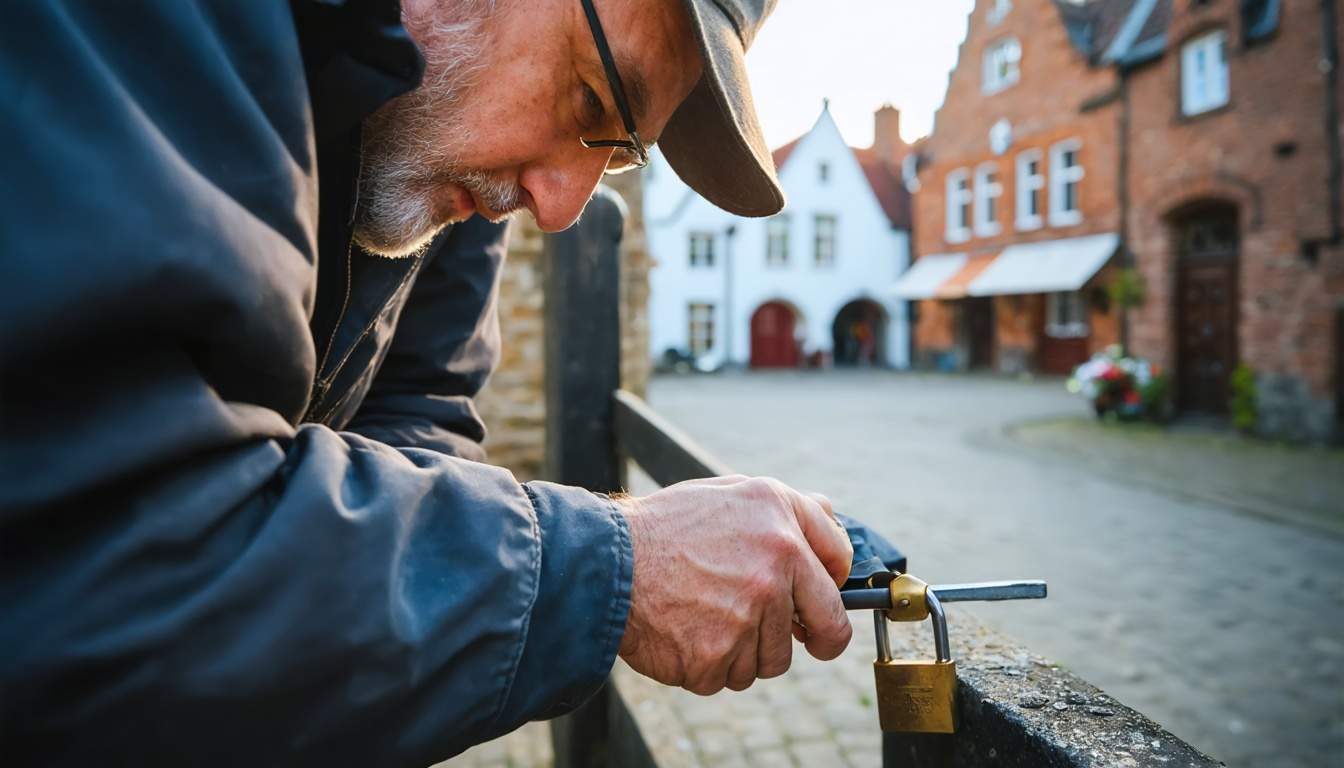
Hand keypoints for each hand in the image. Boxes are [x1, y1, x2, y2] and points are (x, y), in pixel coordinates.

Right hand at [614, 475, 853, 694]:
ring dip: (745, 650)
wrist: (605, 559)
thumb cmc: (666, 525)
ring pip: (770, 660)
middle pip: (824, 629)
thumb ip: (788, 508)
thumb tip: (833, 522)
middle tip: (798, 639)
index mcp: (781, 523)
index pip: (839, 567)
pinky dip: (707, 666)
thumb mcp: (734, 492)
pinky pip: (727, 678)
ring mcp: (746, 617)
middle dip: (816, 639)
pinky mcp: (715, 657)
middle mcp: (773, 569)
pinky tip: (684, 634)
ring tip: (706, 617)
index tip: (818, 601)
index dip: (834, 588)